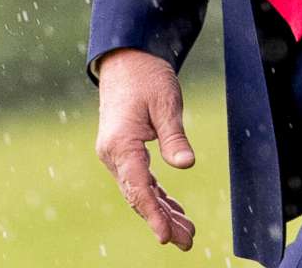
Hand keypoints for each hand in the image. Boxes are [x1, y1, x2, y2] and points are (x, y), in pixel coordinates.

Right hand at [95, 49, 196, 248]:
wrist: (126, 59)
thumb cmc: (146, 76)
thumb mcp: (166, 102)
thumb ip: (174, 135)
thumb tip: (186, 165)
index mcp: (120, 144)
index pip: (138, 187)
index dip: (153, 214)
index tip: (165, 236)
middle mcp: (114, 154)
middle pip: (138, 196)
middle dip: (161, 221)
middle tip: (187, 241)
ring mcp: (117, 154)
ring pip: (140, 192)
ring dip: (162, 212)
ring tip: (186, 234)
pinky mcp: (125, 152)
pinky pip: (141, 181)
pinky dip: (157, 197)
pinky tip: (174, 211)